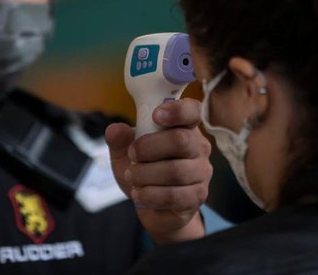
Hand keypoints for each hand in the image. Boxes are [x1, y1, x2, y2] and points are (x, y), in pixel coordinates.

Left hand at [105, 98, 211, 243]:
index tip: (156, 115)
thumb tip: (115, 130)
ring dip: (145, 174)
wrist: (153, 206)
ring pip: (175, 171)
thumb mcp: (125, 153)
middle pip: (181, 140)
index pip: (192, 111)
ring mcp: (201, 172)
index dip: (177, 110)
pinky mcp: (197, 196)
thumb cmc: (145, 171)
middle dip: (148, 147)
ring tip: (132, 176)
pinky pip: (174, 195)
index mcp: (185, 127)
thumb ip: (120, 140)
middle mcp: (198, 147)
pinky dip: (150, 194)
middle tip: (132, 154)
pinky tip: (139, 193)